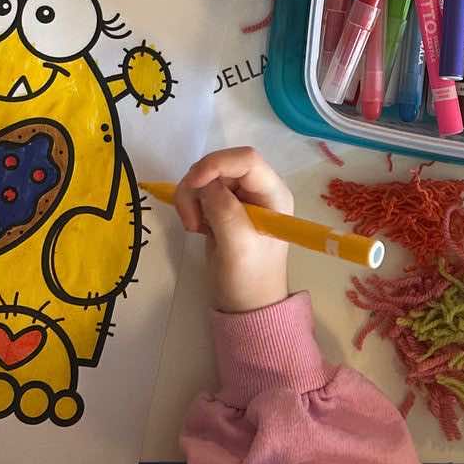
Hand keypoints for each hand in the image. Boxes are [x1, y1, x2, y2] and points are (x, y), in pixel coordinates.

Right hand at [170, 147, 290, 313]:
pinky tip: (197, 227)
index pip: (245, 159)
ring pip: (206, 177)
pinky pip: (200, 191)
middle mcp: (259, 189)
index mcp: (273, 193)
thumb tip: (204, 184)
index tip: (193, 184)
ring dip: (191, 197)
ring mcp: (240, 198)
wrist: (245, 304)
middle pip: (221, 165)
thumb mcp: (238, 245)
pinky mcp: (223, 207)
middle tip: (190, 219)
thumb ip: (223, 209)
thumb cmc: (249, 278)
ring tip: (194, 227)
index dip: (216, 164)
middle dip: (198, 185)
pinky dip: (191, 204)